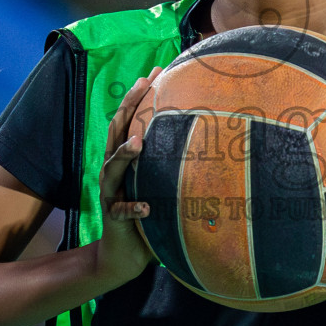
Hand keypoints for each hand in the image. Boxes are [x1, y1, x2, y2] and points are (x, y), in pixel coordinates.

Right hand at [95, 67, 161, 285]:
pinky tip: (147, 207)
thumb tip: (214, 139)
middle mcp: (114, 171)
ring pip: (112, 168)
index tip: (156, 70)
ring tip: (138, 141)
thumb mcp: (161, 184)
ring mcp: (111, 193)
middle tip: (143, 83)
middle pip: (116, 132)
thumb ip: (173, 164)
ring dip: (124, 153)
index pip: (129, 119)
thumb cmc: (150, 217)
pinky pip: (123, 211)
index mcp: (126, 159)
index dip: (139, 94)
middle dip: (128, 106)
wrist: (125, 256)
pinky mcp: (114, 217)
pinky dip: (133, 208)